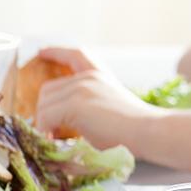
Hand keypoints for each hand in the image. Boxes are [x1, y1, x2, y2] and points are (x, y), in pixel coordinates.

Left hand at [34, 47, 163, 153]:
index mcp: (100, 75)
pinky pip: (45, 117)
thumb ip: (90, 104)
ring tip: (56, 137)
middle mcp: (88, 78)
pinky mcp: (75, 104)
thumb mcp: (111, 106)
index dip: (56, 51)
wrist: (148, 131)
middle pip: (48, 89)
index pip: (74, 55)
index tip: (42, 52)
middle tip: (54, 130)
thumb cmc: (135, 128)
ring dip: (45, 123)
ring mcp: (80, 89)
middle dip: (45, 110)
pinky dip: (46, 130)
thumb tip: (62, 121)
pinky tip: (55, 139)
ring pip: (43, 105)